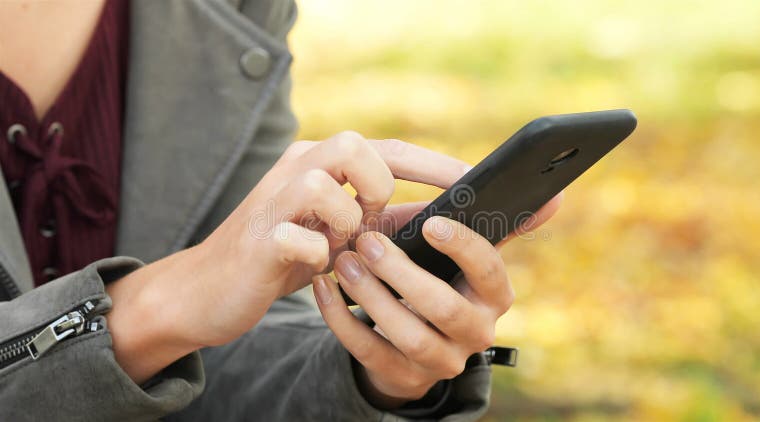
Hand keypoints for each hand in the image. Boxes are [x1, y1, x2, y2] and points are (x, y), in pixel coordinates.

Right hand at [106, 132, 469, 382]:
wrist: (209, 290)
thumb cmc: (284, 257)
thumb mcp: (343, 234)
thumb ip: (386, 222)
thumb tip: (448, 218)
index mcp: (323, 165)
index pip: (388, 149)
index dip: (434, 165)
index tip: (477, 183)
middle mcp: (298, 170)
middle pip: (355, 145)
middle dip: (377, 185)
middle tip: (372, 220)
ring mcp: (274, 202)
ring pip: (322, 183)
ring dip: (344, 222)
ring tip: (337, 248)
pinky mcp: (257, 239)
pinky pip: (295, 237)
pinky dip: (313, 254)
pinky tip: (312, 267)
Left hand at [312, 194, 561, 408]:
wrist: (413, 339)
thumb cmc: (438, 277)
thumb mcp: (462, 254)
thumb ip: (494, 224)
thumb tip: (554, 198)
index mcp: (495, 296)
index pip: (490, 272)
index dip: (463, 248)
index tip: (431, 223)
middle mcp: (477, 333)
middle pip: (443, 306)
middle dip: (402, 272)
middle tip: (367, 240)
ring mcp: (441, 361)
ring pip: (405, 332)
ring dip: (369, 294)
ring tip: (342, 261)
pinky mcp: (404, 377)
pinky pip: (368, 350)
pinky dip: (340, 316)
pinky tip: (323, 285)